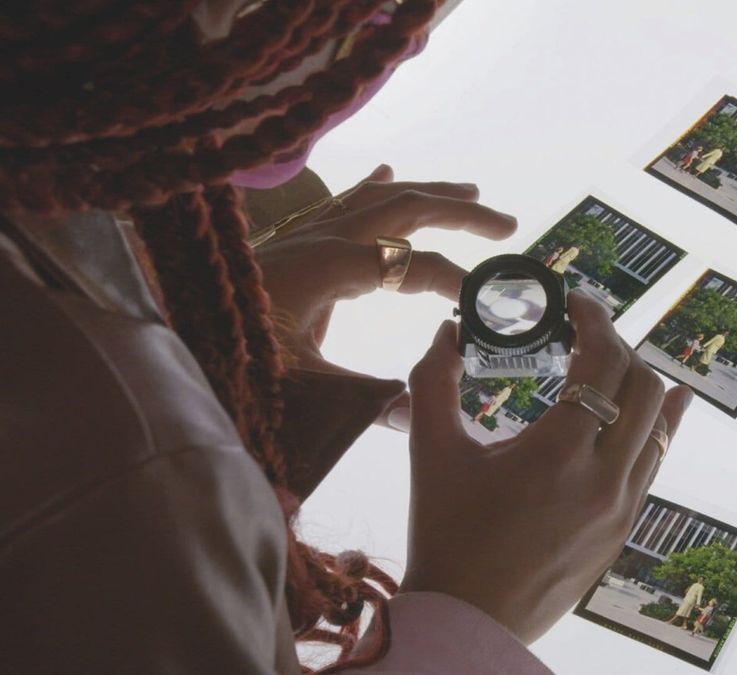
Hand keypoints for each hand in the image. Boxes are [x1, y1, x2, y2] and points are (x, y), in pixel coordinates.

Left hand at [256, 164, 515, 400]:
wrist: (170, 333)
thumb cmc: (230, 359)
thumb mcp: (298, 386)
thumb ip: (361, 400)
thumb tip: (416, 418)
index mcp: (331, 267)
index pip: (413, 263)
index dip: (455, 279)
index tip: (486, 303)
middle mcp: (323, 238)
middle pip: (406, 207)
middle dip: (461, 211)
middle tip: (508, 224)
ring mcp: (305, 233)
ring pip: (379, 196)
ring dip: (429, 192)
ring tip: (472, 191)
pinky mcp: (291, 239)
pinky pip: (343, 199)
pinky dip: (374, 186)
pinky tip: (387, 171)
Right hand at [401, 291, 693, 642]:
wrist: (468, 618)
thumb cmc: (444, 536)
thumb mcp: (430, 452)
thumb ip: (433, 380)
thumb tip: (445, 330)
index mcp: (557, 455)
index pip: (603, 362)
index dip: (595, 319)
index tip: (575, 303)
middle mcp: (603, 480)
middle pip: (641, 384)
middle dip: (615, 344)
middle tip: (583, 331)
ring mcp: (621, 507)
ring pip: (657, 422)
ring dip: (638, 380)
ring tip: (610, 360)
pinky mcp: (624, 528)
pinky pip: (655, 461)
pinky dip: (658, 424)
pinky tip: (664, 401)